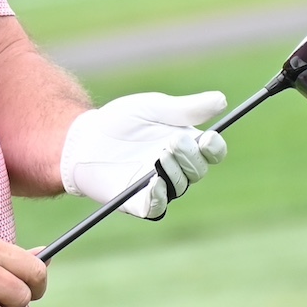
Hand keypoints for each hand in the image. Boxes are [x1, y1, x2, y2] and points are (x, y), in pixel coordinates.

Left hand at [60, 91, 228, 218]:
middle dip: (190, 156)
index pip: (212, 151)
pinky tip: (155, 182)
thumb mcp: (154, 108)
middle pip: (199, 168)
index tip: (209, 138)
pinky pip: (156, 206)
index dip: (215, 147)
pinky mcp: (138, 201)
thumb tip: (222, 100)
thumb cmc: (120, 121)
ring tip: (160, 155)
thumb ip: (186, 108)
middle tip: (174, 142)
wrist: (84, 138)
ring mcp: (159, 185)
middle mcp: (177, 167)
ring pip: (180, 185)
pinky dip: (159, 196)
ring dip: (174, 171)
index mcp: (186, 144)